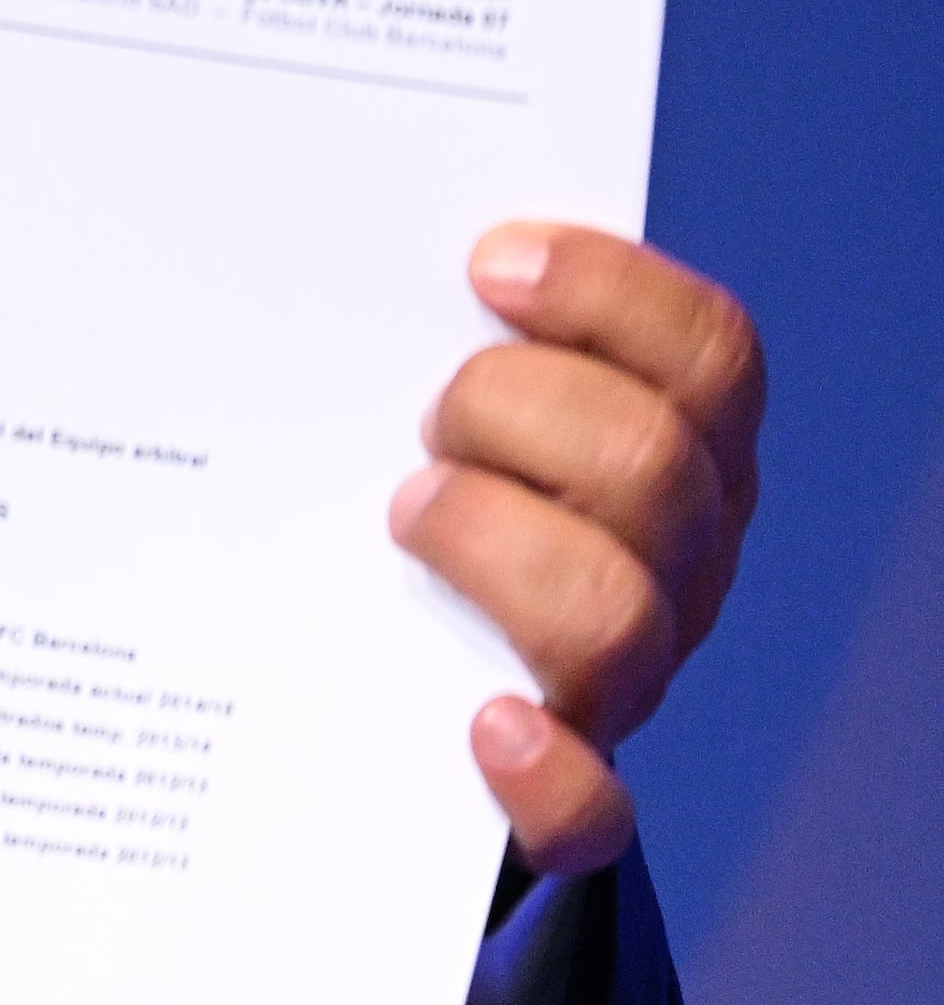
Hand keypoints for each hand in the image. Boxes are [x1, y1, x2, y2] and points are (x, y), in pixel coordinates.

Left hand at [393, 223, 764, 875]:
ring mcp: (628, 675)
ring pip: (620, 615)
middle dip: (511, 415)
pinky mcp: (562, 795)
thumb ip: (424, 314)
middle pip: (655, 465)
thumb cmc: (396, 475)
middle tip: (420, 421)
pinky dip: (547, 770)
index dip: (608, 293)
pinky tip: (483, 726)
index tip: (483, 267)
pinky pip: (591, 808)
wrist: (383, 676)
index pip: (709, 348)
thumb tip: (295, 196)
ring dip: (498, 549)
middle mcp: (676, 555)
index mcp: (676, 439)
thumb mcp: (423, 383)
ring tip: (402, 520)